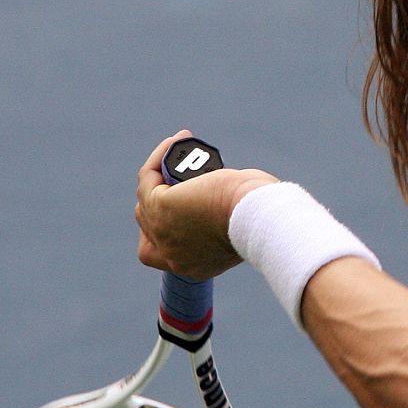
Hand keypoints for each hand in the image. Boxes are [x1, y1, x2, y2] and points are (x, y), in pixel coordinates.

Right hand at [134, 130, 278, 280]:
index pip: (159, 251)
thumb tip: (212, 201)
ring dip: (159, 171)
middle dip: (161, 196)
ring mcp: (161, 232)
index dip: (161, 227)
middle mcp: (170, 257)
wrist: (260, 218)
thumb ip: (218, 225)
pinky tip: (177, 140)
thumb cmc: (261, 219)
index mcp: (190, 267)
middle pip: (148, 223)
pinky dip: (159, 157)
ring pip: (146, 197)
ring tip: (183, 150)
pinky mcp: (160, 206)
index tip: (179, 201)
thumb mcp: (236, 229)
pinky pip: (148, 177)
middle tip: (182, 173)